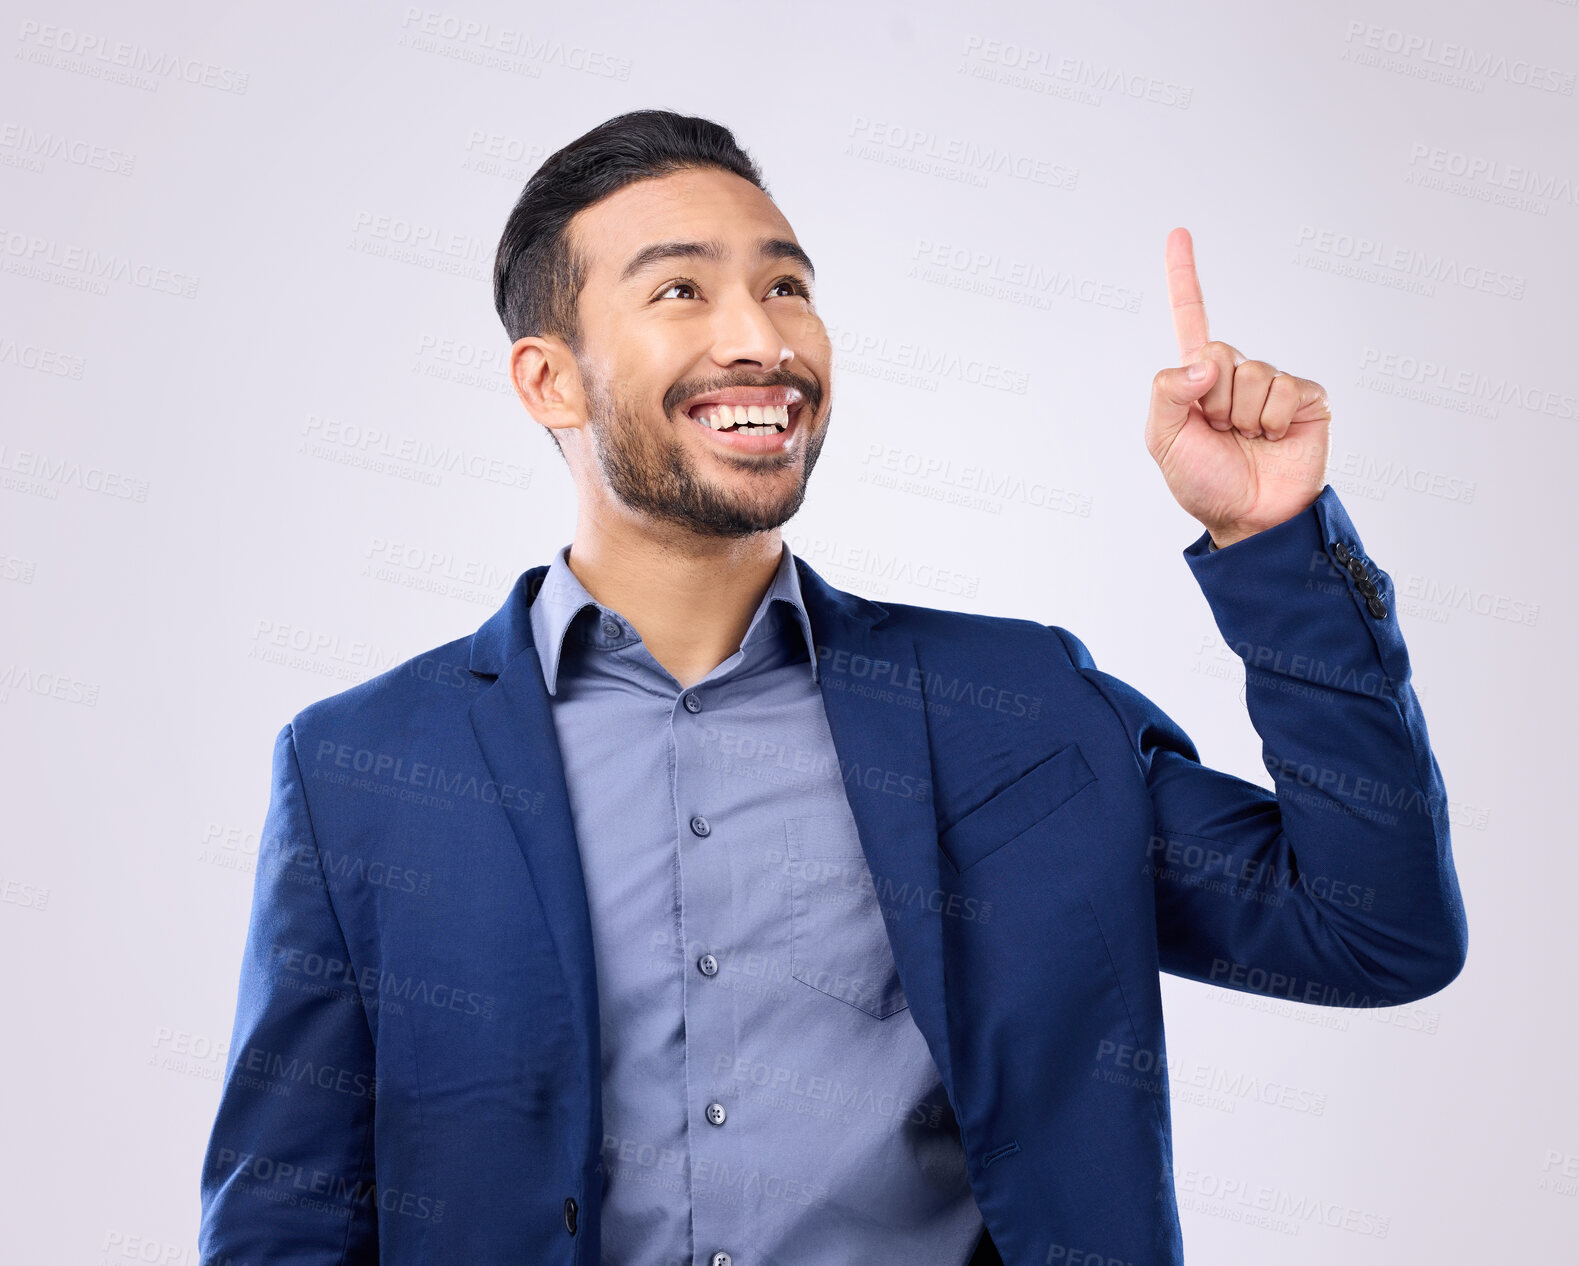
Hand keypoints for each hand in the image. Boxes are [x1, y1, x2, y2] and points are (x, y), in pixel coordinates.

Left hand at [1146, 227, 1330, 547]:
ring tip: (1246, 441)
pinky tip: (1273, 440)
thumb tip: (1204, 362)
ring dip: (1242, 416)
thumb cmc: (1202, 481)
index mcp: (1198, 379)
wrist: (1248, 518)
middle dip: (1213, 401)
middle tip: (1221, 433)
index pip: (1191, 318)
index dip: (1184, 277)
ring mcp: (1272, 384)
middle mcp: (1236, 374)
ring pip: (1251, 374)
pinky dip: (1272, 421)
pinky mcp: (1305, 398)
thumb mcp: (1163, 440)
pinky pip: (1283, 391)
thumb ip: (1167, 392)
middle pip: (1219, 352)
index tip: (1178, 232)